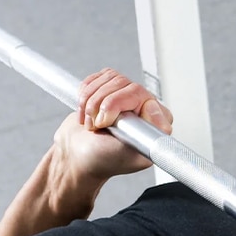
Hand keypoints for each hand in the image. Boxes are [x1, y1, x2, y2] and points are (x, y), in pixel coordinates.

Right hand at [46, 68, 173, 220]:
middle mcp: (146, 109)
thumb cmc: (100, 159)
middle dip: (101, 104)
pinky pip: (100, 76)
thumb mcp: (123, 153)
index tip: (106, 123)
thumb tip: (158, 117)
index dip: (117, 105)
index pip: (145, 98)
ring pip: (111, 78)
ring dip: (90, 101)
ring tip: (90, 123)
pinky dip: (85, 93)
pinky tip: (86, 112)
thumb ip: (141, 136)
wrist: (77, 155)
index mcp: (156, 125)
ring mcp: (129, 97)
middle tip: (95, 125)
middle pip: (125, 84)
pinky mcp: (112, 88)